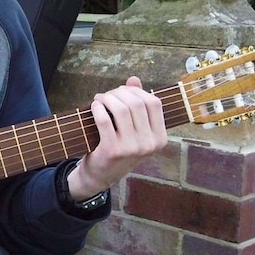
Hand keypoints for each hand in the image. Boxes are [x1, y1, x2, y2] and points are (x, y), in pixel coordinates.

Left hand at [67, 77, 166, 200]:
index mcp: (160, 138)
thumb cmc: (119, 148)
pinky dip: (98, 108)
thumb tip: (134, 79)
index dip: (137, 92)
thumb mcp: (134, 130)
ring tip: (100, 99)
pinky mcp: (112, 150)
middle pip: (137, 103)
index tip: (123, 91)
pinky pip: (105, 120)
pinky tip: (94, 106)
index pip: (154, 103)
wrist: (101, 175)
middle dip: (119, 93)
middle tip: (108, 95)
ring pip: (121, 109)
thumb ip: (137, 104)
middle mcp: (149, 144)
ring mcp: (132, 148)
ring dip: (107, 98)